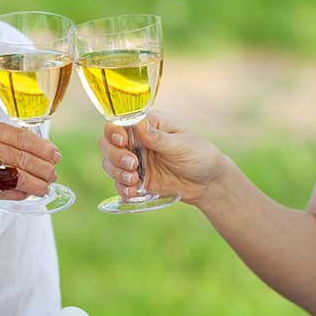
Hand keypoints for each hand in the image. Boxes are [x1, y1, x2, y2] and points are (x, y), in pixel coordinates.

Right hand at [0, 117, 60, 208]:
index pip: (20, 135)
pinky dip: (18, 193)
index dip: (41, 146)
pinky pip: (4, 190)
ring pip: (18, 174)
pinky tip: (26, 194)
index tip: (53, 154)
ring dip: (35, 184)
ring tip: (45, 187)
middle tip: (53, 174)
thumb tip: (23, 149)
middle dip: (43, 167)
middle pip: (22, 156)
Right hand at [99, 111, 226, 204]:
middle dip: (115, 156)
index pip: (119, 123)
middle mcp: (137, 141)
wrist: (208, 183)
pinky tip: (133, 192)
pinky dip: (122, 188)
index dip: (114, 132)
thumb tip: (139, 124)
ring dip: (117, 173)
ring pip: (110, 164)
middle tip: (133, 165)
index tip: (123, 142)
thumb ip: (158, 137)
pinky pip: (120, 184)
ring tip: (135, 180)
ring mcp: (136, 161)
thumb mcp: (180, 145)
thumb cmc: (199, 155)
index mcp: (147, 125)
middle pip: (108, 144)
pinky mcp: (138, 180)